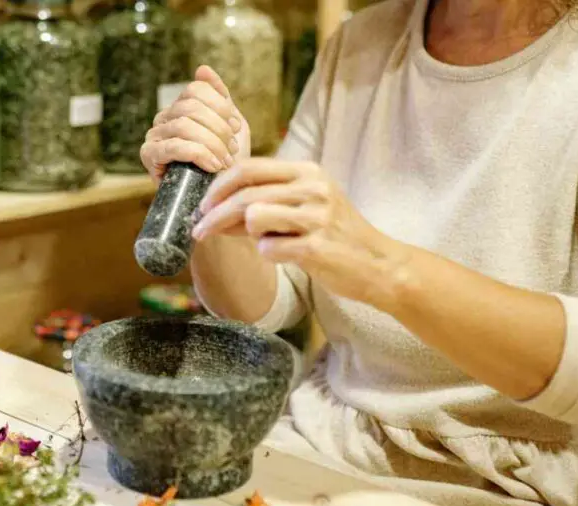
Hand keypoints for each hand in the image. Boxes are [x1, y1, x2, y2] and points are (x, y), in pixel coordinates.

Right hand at [140, 65, 249, 183]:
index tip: (236, 128)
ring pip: (185, 125)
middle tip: (232, 149)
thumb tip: (202, 68)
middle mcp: (163, 118)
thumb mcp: (231, 126)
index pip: (196, 89)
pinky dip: (200, 155)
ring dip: (212, 144)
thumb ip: (219, 97)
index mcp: (180, 107)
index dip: (221, 106)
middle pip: (191, 106)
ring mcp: (153, 136)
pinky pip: (175, 146)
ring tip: (225, 161)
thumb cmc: (225, 163)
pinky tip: (213, 166)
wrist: (218, 198)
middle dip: (218, 128)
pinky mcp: (148, 156)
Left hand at [191, 159, 407, 305]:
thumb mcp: (305, 205)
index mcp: (307, 171)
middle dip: (213, 215)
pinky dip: (269, 254)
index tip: (202, 206)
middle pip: (244, 195)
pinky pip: (269, 249)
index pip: (248, 168)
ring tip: (268, 242)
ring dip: (248, 235)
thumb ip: (265, 200)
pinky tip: (285, 255)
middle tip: (199, 231)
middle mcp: (312, 188)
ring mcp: (316, 216)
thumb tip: (213, 208)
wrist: (378, 264)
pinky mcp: (317, 247)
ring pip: (253, 218)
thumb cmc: (334, 235)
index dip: (217, 187)